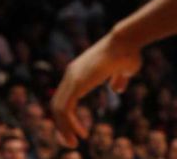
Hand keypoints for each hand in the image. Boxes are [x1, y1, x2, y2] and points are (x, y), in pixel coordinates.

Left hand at [51, 33, 141, 147]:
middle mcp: (70, 76)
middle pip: (56, 104)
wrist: (125, 41)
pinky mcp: (77, 83)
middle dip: (61, 125)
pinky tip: (81, 133)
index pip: (62, 97)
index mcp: (77, 73)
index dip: (66, 115)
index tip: (75, 129)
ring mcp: (72, 78)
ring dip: (63, 128)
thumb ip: (117, 79)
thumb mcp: (123, 70)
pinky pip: (65, 107)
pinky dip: (69, 123)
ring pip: (58, 108)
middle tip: (70, 142)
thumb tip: (116, 88)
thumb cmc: (127, 53)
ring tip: (73, 143)